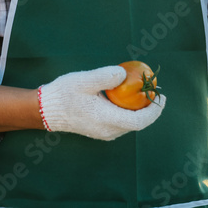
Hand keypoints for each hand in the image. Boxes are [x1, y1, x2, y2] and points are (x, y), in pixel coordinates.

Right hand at [37, 65, 164, 139]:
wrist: (46, 110)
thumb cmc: (65, 94)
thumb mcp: (85, 80)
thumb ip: (106, 76)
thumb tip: (124, 74)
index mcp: (106, 120)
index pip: (139, 121)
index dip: (154, 110)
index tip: (161, 96)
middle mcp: (107, 131)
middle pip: (137, 123)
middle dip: (149, 108)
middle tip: (153, 90)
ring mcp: (103, 133)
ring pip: (129, 124)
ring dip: (139, 110)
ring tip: (142, 92)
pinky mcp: (99, 131)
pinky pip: (121, 123)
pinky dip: (128, 112)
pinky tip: (126, 98)